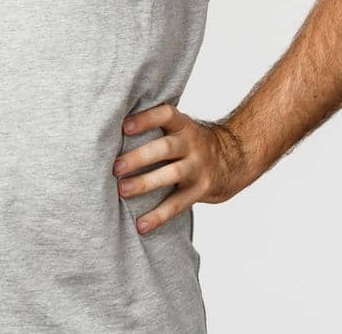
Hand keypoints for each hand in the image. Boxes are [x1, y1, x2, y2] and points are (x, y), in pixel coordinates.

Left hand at [112, 103, 246, 234]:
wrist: (233, 160)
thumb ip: (155, 128)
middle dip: (140, 157)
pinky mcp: (200, 190)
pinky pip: (178, 204)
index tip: (124, 126)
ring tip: (122, 191)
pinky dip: (158, 216)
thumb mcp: (180, 128)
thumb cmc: (190, 144)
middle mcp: (192, 144)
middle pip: (166, 148)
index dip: (146, 119)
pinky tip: (141, 225)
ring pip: (171, 175)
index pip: (166, 115)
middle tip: (115, 167)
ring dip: (145, 183)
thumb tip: (109, 131)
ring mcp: (198, 167)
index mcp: (183, 125)